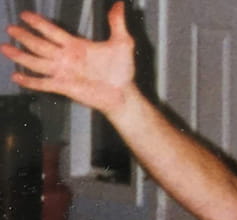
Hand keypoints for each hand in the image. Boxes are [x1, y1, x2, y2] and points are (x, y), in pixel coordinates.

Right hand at [2, 2, 134, 114]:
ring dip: (21, 56)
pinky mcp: (64, 87)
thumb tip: (119, 5)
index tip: (25, 15)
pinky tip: (17, 77)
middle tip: (11, 29)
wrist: (123, 93)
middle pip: (40, 45)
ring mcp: (64, 72)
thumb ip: (117, 24)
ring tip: (6, 48)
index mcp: (76, 46)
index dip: (39, 23)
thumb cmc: (122, 71)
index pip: (52, 31)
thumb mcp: (122, 43)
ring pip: (37, 62)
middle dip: (25, 37)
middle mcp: (66, 58)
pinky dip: (30, 81)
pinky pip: (44, 83)